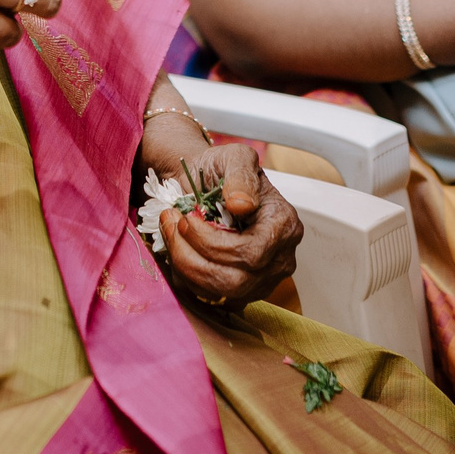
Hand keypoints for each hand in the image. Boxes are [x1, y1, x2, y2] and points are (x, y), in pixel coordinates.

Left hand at [158, 142, 301, 306]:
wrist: (204, 183)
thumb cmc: (221, 170)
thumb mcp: (233, 156)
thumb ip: (240, 174)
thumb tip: (241, 204)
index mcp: (284, 225)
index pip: (253, 253)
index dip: (214, 243)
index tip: (188, 218)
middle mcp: (278, 259)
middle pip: (236, 280)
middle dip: (193, 255)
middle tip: (171, 222)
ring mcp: (260, 280)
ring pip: (220, 292)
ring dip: (185, 264)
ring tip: (170, 231)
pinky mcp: (239, 292)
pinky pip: (209, 296)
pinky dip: (185, 274)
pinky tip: (178, 248)